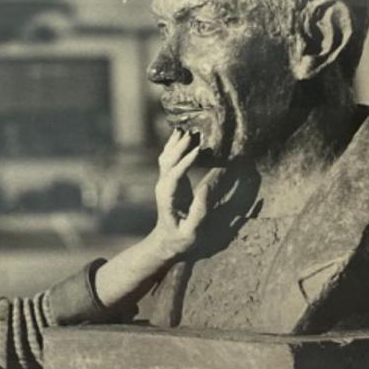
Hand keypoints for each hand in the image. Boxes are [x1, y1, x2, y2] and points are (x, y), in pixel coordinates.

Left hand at [91, 129, 229, 310]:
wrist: (167, 240)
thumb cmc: (181, 238)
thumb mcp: (192, 230)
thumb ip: (199, 211)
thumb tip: (206, 188)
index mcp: (168, 198)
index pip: (174, 175)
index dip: (185, 161)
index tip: (198, 149)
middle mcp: (163, 186)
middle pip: (167, 161)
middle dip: (179, 146)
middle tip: (192, 132)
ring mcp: (164, 182)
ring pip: (165, 157)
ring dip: (174, 143)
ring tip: (185, 128)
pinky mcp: (168, 180)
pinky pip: (169, 159)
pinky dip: (174, 146)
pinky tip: (181, 136)